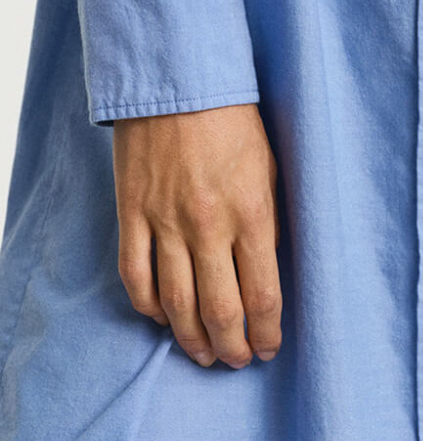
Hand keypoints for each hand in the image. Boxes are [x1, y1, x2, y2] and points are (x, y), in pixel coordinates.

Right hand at [112, 103, 281, 368]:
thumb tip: (270, 273)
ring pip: (176, 303)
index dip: (268, 332)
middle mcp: (209, 226)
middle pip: (221, 311)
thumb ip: (270, 223)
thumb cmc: (235, 122)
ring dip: (192, 339)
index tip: (271, 348)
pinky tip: (162, 318)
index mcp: (253, 214)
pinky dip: (149, 306)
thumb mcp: (272, 170)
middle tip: (238, 361)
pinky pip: (135, 275)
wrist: (179, 79)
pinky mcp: (131, 213)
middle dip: (233, 347)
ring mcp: (165, 222)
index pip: (264, 294)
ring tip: (205, 354)